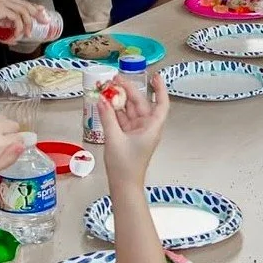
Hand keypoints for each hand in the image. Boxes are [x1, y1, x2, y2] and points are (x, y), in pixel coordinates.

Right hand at [0, 0, 47, 41]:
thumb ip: (3, 34)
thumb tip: (14, 40)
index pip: (20, 3)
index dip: (32, 8)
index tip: (41, 13)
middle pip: (24, 4)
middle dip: (36, 13)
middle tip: (44, 21)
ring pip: (21, 10)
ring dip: (27, 24)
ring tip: (26, 34)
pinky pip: (15, 17)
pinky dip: (18, 27)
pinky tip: (16, 34)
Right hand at [99, 70, 168, 184]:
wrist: (124, 185)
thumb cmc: (124, 165)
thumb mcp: (114, 139)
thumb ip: (108, 118)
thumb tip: (102, 100)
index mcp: (152, 127)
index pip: (161, 104)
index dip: (160, 89)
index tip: (154, 76)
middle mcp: (147, 127)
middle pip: (140, 103)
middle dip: (129, 90)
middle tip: (115, 79)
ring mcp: (137, 131)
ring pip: (130, 110)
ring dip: (119, 100)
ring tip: (107, 87)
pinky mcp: (128, 136)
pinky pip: (123, 119)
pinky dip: (115, 111)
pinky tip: (105, 103)